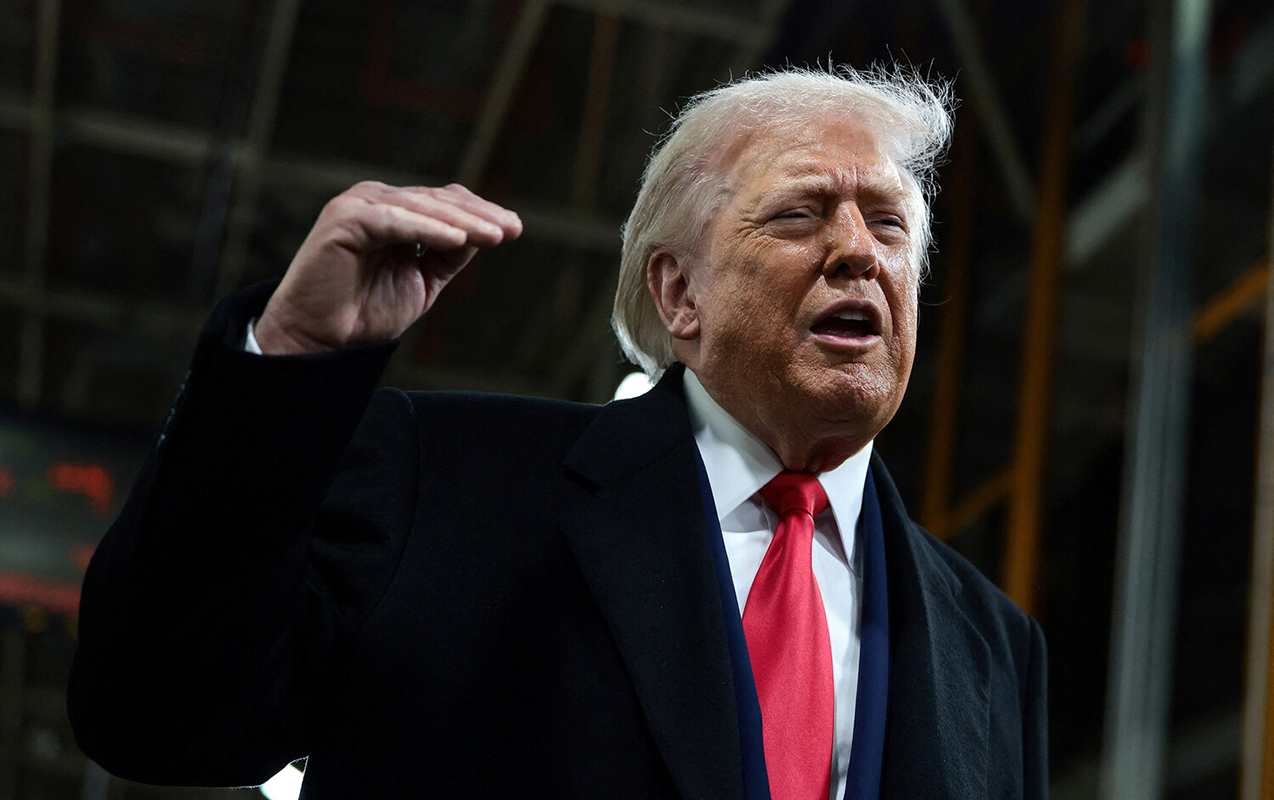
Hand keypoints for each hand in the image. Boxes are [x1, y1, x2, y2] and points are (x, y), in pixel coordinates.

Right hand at [254, 182, 521, 354]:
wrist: (320, 340)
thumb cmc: (365, 312)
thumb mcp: (421, 280)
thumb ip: (448, 255)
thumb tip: (485, 234)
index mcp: (394, 212)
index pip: (444, 203)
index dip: (480, 212)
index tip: (515, 229)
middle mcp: (375, 201)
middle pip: (437, 200)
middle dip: (479, 215)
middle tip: (514, 229)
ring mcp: (358, 206)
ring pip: (421, 206)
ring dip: (461, 221)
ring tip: (496, 235)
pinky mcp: (345, 219)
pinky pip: (395, 221)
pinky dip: (427, 229)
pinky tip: (458, 239)